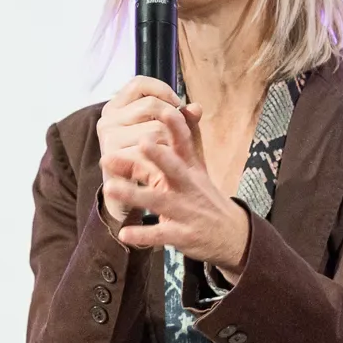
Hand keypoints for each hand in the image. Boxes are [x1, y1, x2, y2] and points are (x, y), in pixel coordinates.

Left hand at [93, 77, 248, 270]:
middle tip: (142, 142)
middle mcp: (188, 187)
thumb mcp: (197, 169)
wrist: (232, 235)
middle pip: (174, 168)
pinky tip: (124, 233)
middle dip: (160, 156)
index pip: (185, 144)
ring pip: (159, 201)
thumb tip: (188, 107)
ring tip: (110, 187)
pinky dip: (143, 235)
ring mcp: (186, 211)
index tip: (166, 108)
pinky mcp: (182, 235)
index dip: (177, 126)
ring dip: (135, 194)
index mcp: (190, 169)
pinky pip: (160, 235)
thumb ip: (186, 141)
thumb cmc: (204, 196)